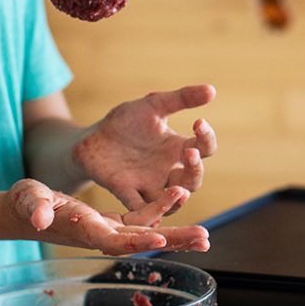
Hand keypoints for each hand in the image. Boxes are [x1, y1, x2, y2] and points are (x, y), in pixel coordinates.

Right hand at [6, 178, 208, 253]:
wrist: (28, 207)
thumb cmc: (26, 204)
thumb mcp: (28, 200)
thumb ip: (34, 207)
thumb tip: (38, 218)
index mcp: (84, 231)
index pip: (113, 241)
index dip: (136, 242)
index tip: (160, 241)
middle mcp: (102, 234)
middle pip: (142, 240)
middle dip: (173, 241)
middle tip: (203, 239)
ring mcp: (110, 228)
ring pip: (149, 231)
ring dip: (176, 232)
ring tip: (204, 234)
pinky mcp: (115, 220)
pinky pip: (144, 217)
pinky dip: (162, 209)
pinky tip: (180, 197)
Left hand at [72, 85, 216, 211]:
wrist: (92, 139)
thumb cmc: (126, 122)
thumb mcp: (153, 104)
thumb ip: (181, 98)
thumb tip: (212, 90)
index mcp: (177, 148)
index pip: (205, 148)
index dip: (206, 138)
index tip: (198, 122)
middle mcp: (168, 170)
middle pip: (193, 180)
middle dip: (195, 169)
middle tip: (190, 154)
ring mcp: (149, 185)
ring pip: (172, 201)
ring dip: (177, 198)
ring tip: (180, 191)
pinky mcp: (126, 192)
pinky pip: (140, 209)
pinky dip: (147, 214)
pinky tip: (153, 216)